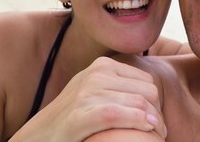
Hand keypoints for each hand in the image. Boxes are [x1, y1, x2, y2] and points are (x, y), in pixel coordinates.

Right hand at [9, 56, 165, 141]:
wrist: (40, 135)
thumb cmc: (74, 116)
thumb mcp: (95, 91)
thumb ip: (118, 84)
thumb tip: (152, 89)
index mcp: (102, 66)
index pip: (147, 81)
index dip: (156, 103)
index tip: (156, 121)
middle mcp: (95, 74)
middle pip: (147, 92)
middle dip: (157, 113)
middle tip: (159, 132)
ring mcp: (86, 93)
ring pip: (138, 102)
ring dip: (152, 123)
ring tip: (155, 137)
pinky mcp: (79, 115)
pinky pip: (116, 114)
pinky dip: (136, 121)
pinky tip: (145, 129)